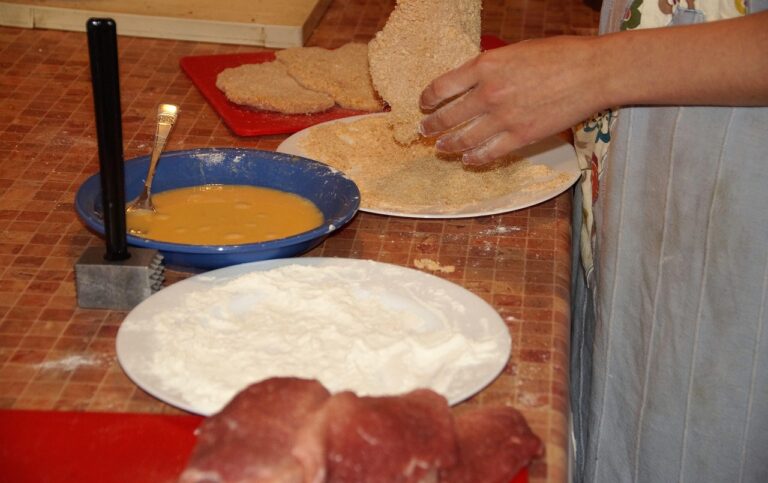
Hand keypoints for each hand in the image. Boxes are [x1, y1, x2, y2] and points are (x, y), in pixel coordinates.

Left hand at [419, 35, 605, 165]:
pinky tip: (467, 159)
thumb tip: (473, 81)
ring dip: (448, 144)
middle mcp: (489, 93)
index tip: (424, 103)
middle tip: (424, 130)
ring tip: (441, 147)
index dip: (428, 98)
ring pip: (463, 138)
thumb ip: (491, 67)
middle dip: (432, 125)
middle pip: (448, 116)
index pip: (443, 86)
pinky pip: (489, 153)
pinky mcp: (521, 137)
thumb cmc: (560, 55)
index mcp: (486, 66)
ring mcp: (503, 118)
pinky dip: (474, 158)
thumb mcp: (516, 51)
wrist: (592, 72)